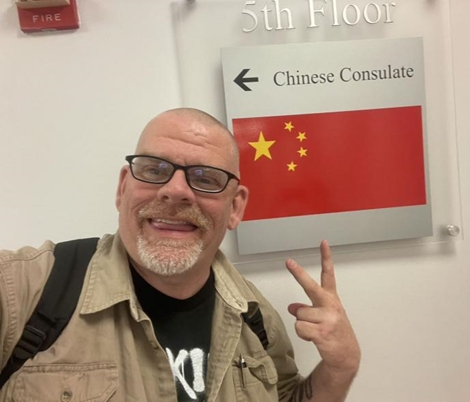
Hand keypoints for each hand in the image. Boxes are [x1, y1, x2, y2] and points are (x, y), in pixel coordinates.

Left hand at [286, 240, 359, 373]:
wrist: (346, 356)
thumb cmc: (334, 332)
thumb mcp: (323, 317)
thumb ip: (308, 308)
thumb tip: (292, 307)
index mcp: (331, 299)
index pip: (328, 274)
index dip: (326, 257)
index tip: (323, 242)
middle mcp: (330, 305)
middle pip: (311, 287)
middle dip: (298, 274)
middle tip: (288, 262)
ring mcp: (327, 319)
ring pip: (299, 314)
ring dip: (303, 324)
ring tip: (315, 330)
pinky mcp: (322, 332)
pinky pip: (299, 327)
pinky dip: (303, 334)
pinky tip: (314, 338)